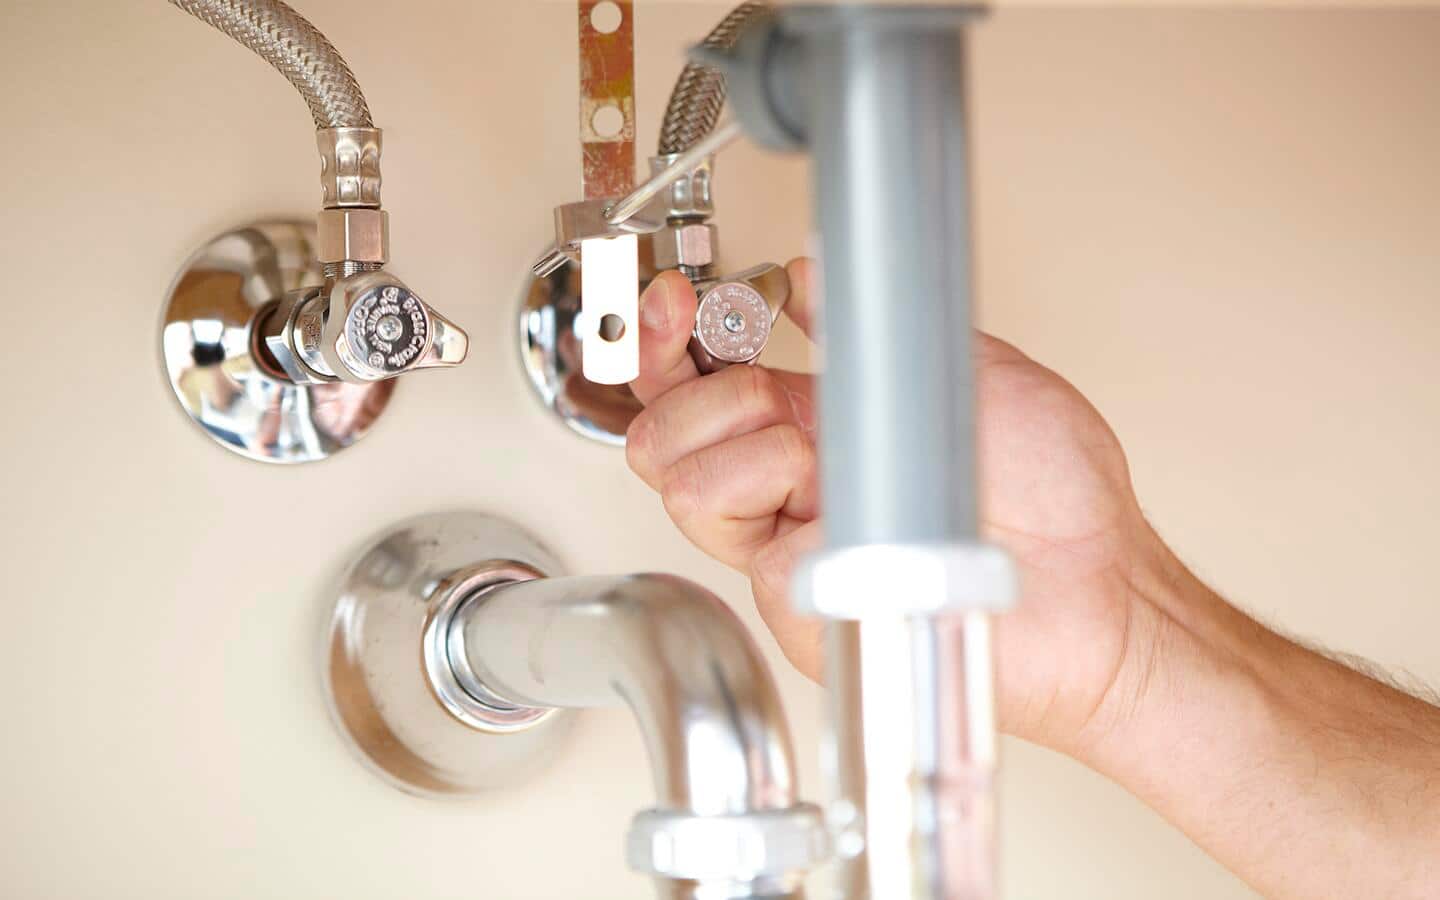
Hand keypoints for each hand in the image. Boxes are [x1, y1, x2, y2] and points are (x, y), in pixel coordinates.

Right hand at [626, 260, 1171, 753]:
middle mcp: (788, 491)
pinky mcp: (808, 611)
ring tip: (836, 468)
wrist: (1102, 586)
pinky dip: (818, 528)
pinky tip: (874, 529)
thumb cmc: (1057, 495)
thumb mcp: (961, 368)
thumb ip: (867, 326)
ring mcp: (793, 552)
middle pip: (662, 441)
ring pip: (692, 491)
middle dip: (706, 394)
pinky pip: (764, 558)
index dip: (665, 343)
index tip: (677, 306)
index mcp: (813, 429)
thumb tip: (808, 273)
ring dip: (761, 456)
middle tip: (774, 396)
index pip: (695, 387)